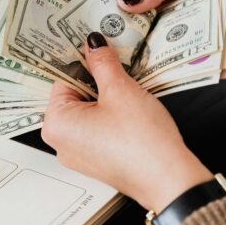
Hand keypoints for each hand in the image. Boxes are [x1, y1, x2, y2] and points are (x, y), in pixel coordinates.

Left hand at [42, 33, 212, 212]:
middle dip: (95, 79)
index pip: (62, 79)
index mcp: (56, 124)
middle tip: (116, 66)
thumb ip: (102, 62)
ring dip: (106, 96)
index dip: (82, 61)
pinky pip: (97, 127)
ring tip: (127, 90)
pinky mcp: (97, 159)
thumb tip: (93, 45)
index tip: (96, 49)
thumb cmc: (142, 141)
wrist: (169, 179)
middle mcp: (62, 142)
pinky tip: (129, 109)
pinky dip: (110, 114)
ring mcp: (79, 153)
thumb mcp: (120, 90)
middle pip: (74, 95)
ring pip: (88, 111)